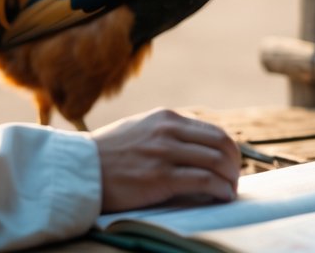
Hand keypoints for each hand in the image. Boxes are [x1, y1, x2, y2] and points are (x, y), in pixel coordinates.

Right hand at [92, 108, 240, 212]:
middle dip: (234, 164)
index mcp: (167, 118)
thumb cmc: (110, 154)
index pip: (213, 131)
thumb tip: (198, 147)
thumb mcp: (141, 129)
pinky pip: (203, 181)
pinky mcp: (160, 177)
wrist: (80, 169)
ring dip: (230, 179)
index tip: (230, 165)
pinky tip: (223, 196)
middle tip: (234, 179)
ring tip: (229, 190)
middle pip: (221, 144)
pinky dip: (220, 189)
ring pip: (216, 161)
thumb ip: (168, 133)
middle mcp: (168, 131)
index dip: (229, 150)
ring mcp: (164, 153)